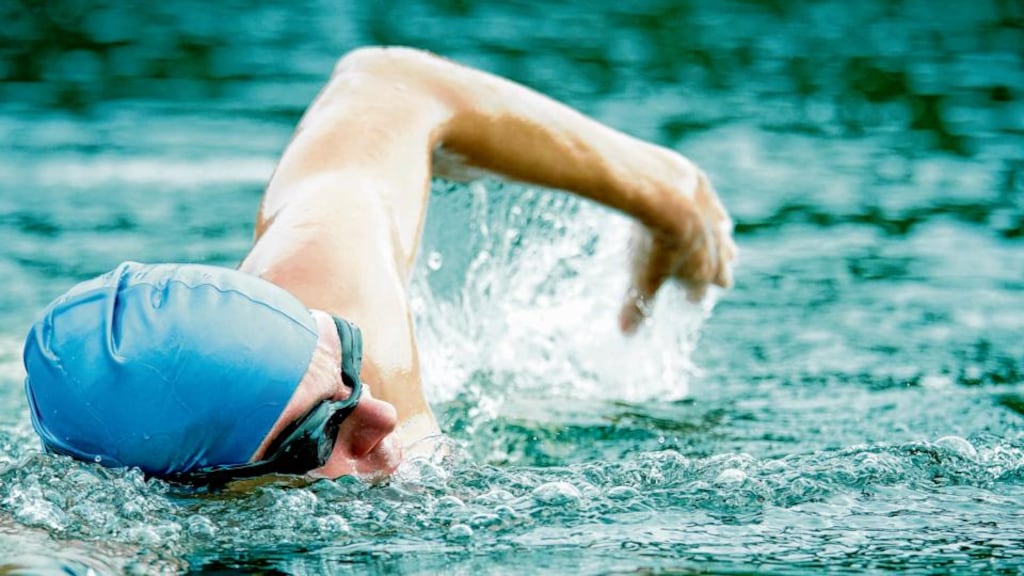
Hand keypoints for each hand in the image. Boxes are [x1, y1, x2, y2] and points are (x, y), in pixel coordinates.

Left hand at [619, 169, 735, 332]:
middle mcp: (716, 252)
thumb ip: (636, 307)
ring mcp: (715, 223)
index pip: (701, 296)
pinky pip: (716, 211)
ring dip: (720, 246)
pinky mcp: (708, 197)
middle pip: (723, 269)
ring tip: (719, 248)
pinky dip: (712, 216)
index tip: (685, 301)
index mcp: (702, 275)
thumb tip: (626, 333)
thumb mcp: (641, 279)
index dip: (691, 299)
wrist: (665, 195)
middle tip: (710, 278)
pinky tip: (709, 215)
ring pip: (725, 240)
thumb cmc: (655, 244)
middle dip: (716, 274)